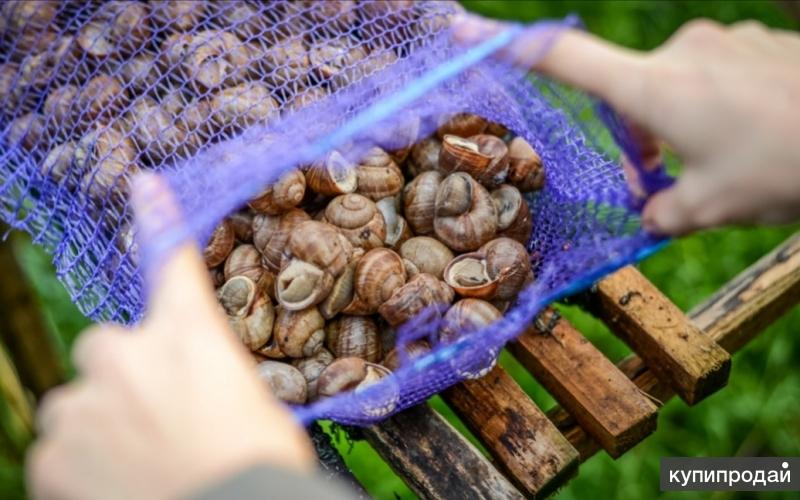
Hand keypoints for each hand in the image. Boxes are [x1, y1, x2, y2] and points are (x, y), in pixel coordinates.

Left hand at [27, 174, 314, 499]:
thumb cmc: (257, 466)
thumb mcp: (254, 407)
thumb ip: (210, 381)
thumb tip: (195, 390)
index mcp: (188, 336)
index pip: (171, 262)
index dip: (158, 219)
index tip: (144, 185)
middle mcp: (125, 355)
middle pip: (109, 348)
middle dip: (124, 377)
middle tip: (158, 422)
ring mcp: (81, 405)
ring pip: (79, 404)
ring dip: (102, 425)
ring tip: (141, 465)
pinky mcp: (51, 456)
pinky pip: (59, 452)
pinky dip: (82, 468)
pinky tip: (119, 487)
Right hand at [454, 15, 799, 234]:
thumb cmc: (785, 169)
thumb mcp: (710, 208)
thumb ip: (662, 212)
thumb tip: (651, 212)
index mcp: (655, 88)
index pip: (563, 60)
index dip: (506, 47)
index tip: (463, 34)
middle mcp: (682, 52)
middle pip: (627, 92)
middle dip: (639, 137)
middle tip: (669, 183)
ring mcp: (722, 40)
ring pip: (675, 86)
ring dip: (681, 126)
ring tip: (723, 165)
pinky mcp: (755, 42)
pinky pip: (715, 74)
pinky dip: (717, 108)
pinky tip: (754, 137)